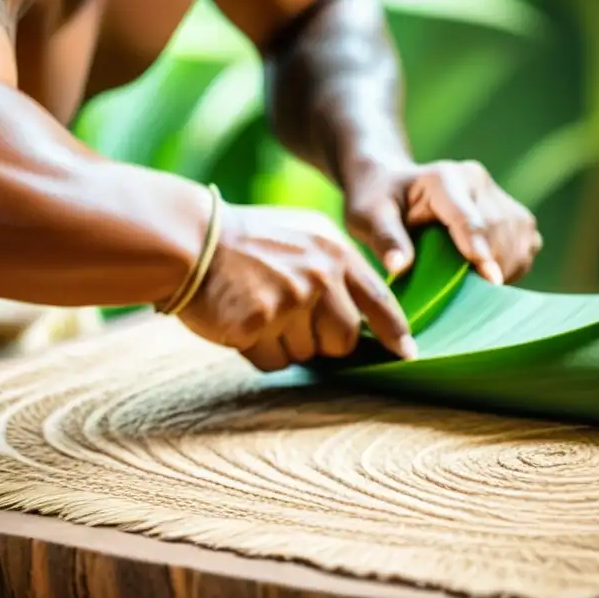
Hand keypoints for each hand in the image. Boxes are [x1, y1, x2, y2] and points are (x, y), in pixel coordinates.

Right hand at [178, 202, 416, 371]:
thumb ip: (334, 269)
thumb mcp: (303, 236)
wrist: (192, 238)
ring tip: (259, 308)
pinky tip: (242, 321)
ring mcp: (290, 300)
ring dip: (285, 344)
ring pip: (306, 354)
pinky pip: (273, 361)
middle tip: (289, 317)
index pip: (378, 299)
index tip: (405, 353)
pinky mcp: (259, 323)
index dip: (394, 331)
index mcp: (333, 252)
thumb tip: (360, 317)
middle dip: (323, 342)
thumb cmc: (246, 242)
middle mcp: (319, 276)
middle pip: (344, 339)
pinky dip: (258, 351)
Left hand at [343, 160, 542, 284]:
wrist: (392, 185)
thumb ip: (384, 238)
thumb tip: (400, 266)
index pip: (468, 217)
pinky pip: (527, 245)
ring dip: (503, 267)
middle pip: (499, 231)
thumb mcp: (367, 216)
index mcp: (444, 178)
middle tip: (459, 290)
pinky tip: (484, 273)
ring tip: (470, 282)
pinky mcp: (511, 212)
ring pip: (519, 238)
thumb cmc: (377, 202)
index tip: (491, 279)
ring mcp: (498, 195)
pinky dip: (513, 265)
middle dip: (488, 266)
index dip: (480, 248)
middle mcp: (477, 181)